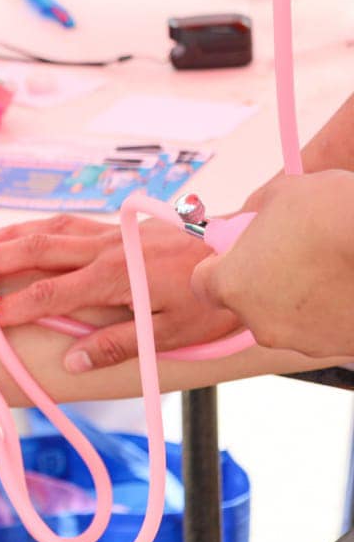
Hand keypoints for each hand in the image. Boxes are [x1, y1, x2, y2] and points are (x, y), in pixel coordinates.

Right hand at [0, 214, 239, 371]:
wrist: (242, 251)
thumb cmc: (210, 298)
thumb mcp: (172, 332)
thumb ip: (119, 345)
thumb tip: (73, 361)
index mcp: (112, 278)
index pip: (47, 294)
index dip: (8, 307)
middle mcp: (103, 250)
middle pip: (35, 251)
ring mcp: (108, 234)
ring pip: (46, 231)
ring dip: (7, 238)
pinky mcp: (115, 228)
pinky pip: (64, 224)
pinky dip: (34, 226)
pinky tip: (19, 232)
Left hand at [191, 170, 353, 357]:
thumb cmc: (331, 213)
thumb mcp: (284, 194)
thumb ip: (261, 212)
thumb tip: (263, 214)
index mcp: (232, 285)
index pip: (204, 284)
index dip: (221, 265)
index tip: (239, 252)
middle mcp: (261, 322)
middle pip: (251, 303)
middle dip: (266, 280)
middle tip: (295, 254)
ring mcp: (303, 340)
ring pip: (291, 319)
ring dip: (303, 298)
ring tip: (331, 266)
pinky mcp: (341, 347)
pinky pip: (329, 327)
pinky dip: (336, 310)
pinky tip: (349, 282)